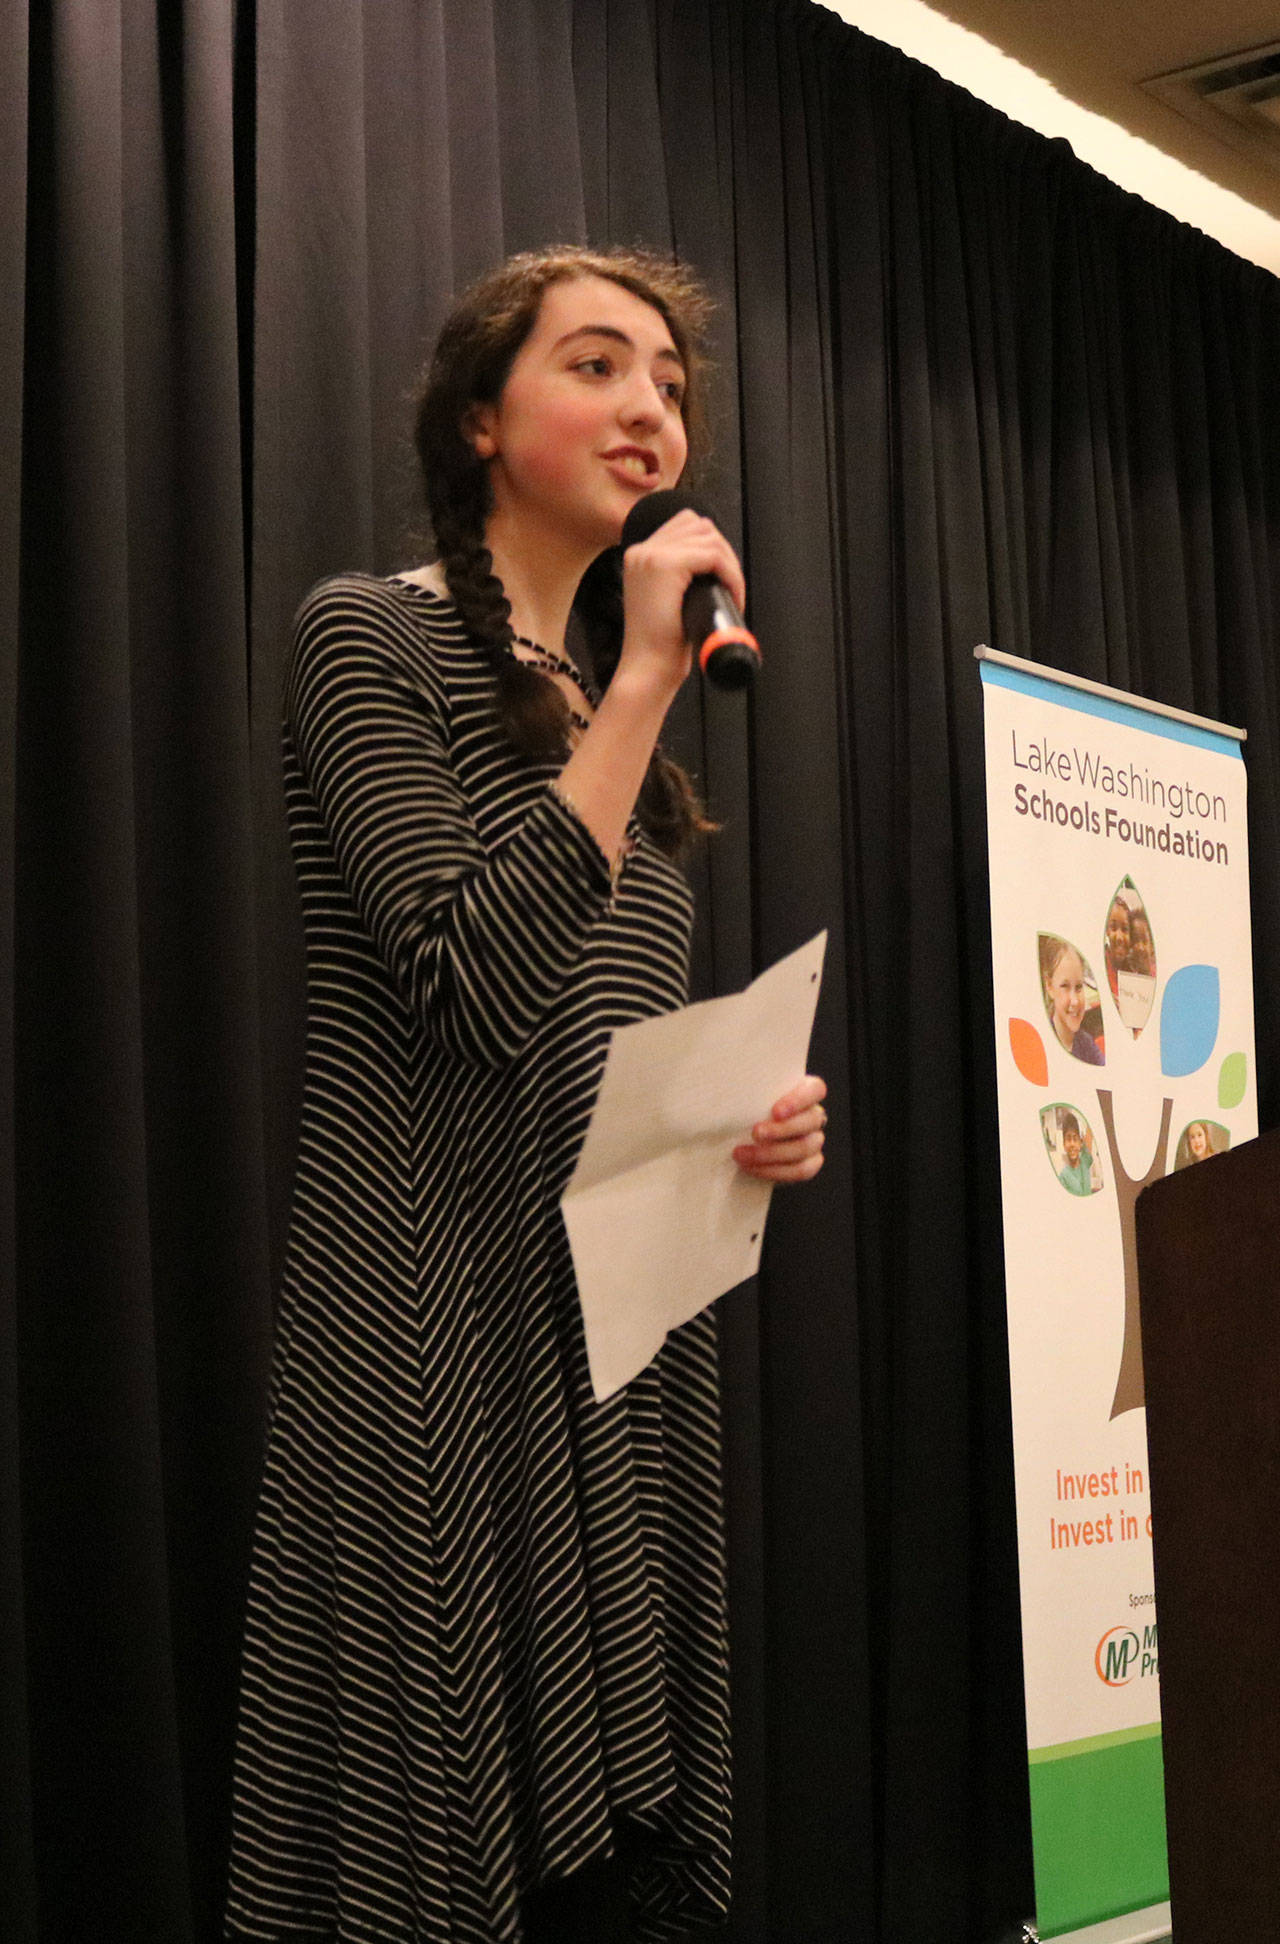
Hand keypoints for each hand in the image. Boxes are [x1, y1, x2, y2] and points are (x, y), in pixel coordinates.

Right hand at [618, 508, 745, 701]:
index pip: (685, 526)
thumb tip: (717, 565)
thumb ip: (682, 578)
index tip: (722, 577)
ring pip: (710, 538)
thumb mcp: (669, 600)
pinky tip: (733, 597)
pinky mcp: (666, 565)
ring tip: (733, 593)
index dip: (712, 547)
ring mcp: (651, 555)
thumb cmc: (662, 645)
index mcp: (640, 556)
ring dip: (730, 565)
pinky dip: (731, 575)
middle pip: (700, 526)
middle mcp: (642, 550)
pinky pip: (714, 556)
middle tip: (731, 586)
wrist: (648, 669)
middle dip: (724, 552)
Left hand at [733, 1075, 827, 1183]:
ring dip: (771, 1154)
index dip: (798, 1100)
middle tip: (755, 1133)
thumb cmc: (744, 1110)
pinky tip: (751, 1168)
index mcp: (805, 1092)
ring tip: (742, 1155)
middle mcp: (813, 1115)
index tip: (775, 1111)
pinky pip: (801, 1170)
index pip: (815, 1089)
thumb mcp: (746, 1097)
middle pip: (810, 1121)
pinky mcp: (810, 1163)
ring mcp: (814, 1140)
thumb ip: (746, 1093)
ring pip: (804, 1147)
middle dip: (781, 1130)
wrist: (742, 1140)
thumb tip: (725, 1095)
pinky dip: (774, 1171)